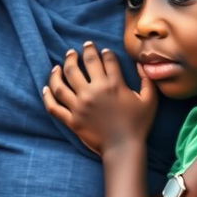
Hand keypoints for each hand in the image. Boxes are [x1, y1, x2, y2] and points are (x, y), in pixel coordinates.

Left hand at [42, 42, 157, 153]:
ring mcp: (80, 105)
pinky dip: (48, 96)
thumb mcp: (149, 100)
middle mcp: (94, 91)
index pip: (106, 60)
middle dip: (83, 52)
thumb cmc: (138, 125)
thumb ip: (147, 80)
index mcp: (113, 85)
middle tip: (82, 47)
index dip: (104, 52)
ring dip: (60, 69)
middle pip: (84, 64)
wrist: (123, 149)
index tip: (102, 50)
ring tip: (61, 63)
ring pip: (63, 82)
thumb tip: (140, 63)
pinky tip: (46, 87)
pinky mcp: (72, 119)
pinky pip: (54, 106)